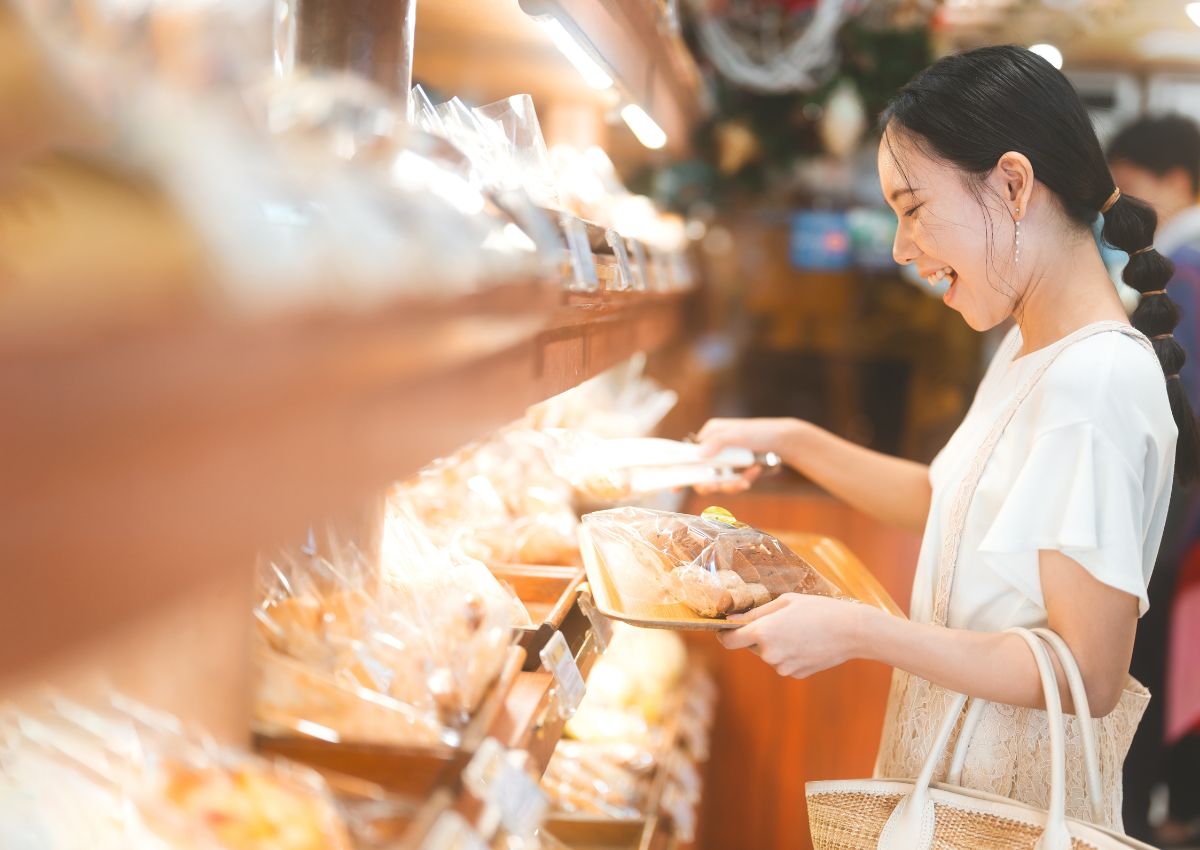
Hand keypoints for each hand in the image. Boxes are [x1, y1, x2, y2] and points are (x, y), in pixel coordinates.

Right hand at [692, 417, 803, 493]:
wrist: (785, 442)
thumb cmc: (761, 432)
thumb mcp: (738, 434)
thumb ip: (718, 442)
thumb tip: (699, 454)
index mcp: (709, 435)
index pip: (688, 454)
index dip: (681, 471)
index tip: (675, 488)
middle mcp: (714, 448)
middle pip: (702, 474)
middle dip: (711, 483)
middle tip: (720, 486)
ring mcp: (726, 461)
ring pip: (718, 482)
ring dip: (730, 484)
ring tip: (745, 480)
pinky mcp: (737, 471)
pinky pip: (733, 483)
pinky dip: (743, 480)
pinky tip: (754, 472)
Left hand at [717, 593, 865, 678]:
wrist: (852, 631)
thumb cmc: (819, 609)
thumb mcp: (785, 602)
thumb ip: (756, 612)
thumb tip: (731, 620)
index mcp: (763, 633)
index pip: (729, 641)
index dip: (725, 634)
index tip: (727, 628)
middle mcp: (769, 654)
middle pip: (752, 646)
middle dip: (760, 635)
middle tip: (782, 620)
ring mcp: (783, 667)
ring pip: (769, 654)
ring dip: (776, 644)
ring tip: (800, 630)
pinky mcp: (796, 675)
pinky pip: (784, 662)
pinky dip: (790, 653)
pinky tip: (808, 642)